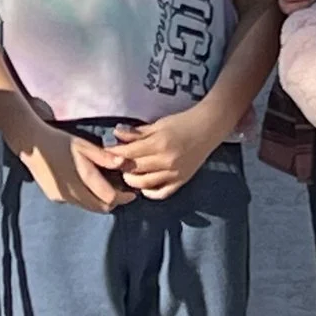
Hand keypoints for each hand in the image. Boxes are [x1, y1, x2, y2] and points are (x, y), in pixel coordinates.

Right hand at [21, 128, 132, 213]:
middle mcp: (72, 192)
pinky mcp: (55, 197)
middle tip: (122, 191)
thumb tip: (124, 163)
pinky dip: (87, 199)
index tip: (132, 193)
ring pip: (89, 207)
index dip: (123, 198)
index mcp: (82, 177)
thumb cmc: (60, 141)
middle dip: (114, 202)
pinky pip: (77, 203)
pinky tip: (88, 186)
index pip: (109, 198)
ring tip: (107, 187)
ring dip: (100, 201)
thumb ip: (104, 157)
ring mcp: (62, 197)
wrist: (32, 144)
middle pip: (101, 207)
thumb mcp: (83, 145)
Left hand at [107, 108, 223, 199]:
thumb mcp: (159, 124)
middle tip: (115, 162)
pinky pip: (161, 193)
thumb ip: (137, 132)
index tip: (106, 152)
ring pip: (144, 183)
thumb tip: (116, 134)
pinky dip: (149, 192)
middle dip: (120, 166)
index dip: (114, 153)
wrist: (208, 128)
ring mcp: (174, 173)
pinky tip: (143, 186)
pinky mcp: (181, 181)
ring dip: (131, 180)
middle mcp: (166, 161)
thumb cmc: (183, 123)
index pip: (128, 153)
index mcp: (159, 144)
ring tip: (128, 172)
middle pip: (133, 169)